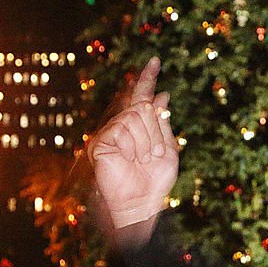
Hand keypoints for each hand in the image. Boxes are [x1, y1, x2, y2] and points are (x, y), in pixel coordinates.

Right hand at [89, 56, 178, 249]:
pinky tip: (132, 160)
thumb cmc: (155, 183)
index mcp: (139, 128)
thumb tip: (161, 95)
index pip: (142, 98)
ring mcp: (109, 134)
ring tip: (143, 160)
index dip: (148, 79)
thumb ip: (163, 122)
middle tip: (152, 154)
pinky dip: (134, 146)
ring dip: (147, 141)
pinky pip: (123, 129)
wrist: (141, 205)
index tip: (156, 61)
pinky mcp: (99, 143)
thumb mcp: (168, 150)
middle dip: (154, 131)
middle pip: (142, 107)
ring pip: (135, 117)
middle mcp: (122, 127)